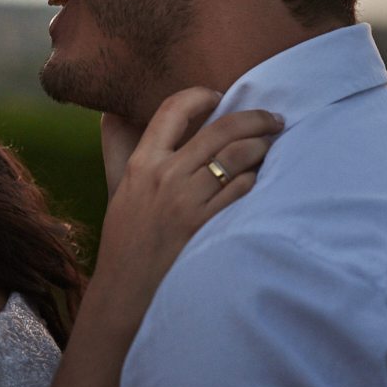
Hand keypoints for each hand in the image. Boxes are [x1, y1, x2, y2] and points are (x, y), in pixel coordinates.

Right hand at [87, 87, 282, 331]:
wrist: (126, 291)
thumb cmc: (125, 238)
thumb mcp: (116, 188)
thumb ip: (117, 149)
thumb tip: (113, 111)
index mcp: (142, 163)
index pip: (173, 110)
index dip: (200, 95)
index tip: (219, 96)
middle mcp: (165, 177)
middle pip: (221, 129)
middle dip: (255, 118)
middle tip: (273, 119)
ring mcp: (187, 202)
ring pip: (238, 156)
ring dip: (262, 147)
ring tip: (270, 148)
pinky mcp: (207, 226)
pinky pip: (243, 191)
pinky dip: (257, 180)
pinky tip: (261, 181)